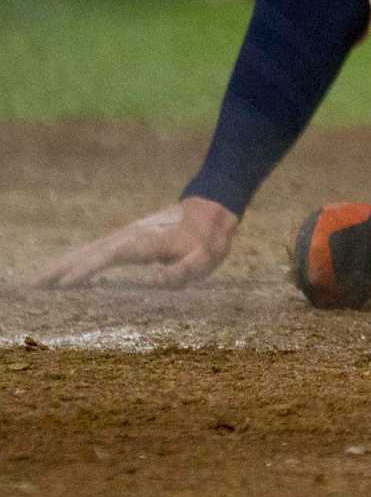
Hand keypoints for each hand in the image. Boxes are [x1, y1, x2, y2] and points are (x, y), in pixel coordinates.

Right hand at [30, 196, 238, 289]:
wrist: (211, 210)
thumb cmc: (207, 240)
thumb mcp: (204, 258)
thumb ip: (182, 271)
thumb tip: (154, 280)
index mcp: (146, 242)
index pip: (111, 256)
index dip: (88, 269)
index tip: (64, 283)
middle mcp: (130, 236)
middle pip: (89, 252)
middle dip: (61, 269)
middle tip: (33, 286)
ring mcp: (125, 236)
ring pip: (87, 251)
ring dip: (61, 265)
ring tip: (35, 281)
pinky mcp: (125, 240)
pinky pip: (94, 252)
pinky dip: (73, 261)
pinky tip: (59, 272)